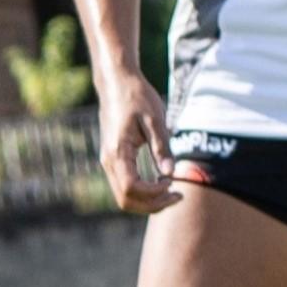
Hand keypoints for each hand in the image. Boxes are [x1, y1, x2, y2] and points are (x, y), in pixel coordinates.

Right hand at [98, 71, 178, 214]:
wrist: (116, 82)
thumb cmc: (136, 97)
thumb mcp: (154, 120)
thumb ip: (162, 147)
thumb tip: (170, 173)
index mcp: (117, 152)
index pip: (132, 188)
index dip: (154, 193)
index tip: (172, 181)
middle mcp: (108, 160)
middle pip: (125, 199)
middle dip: (152, 204)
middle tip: (178, 195)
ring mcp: (108, 161)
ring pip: (123, 196)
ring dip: (147, 201)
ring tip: (172, 191)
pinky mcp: (112, 159)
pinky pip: (124, 185)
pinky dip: (142, 191)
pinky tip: (160, 182)